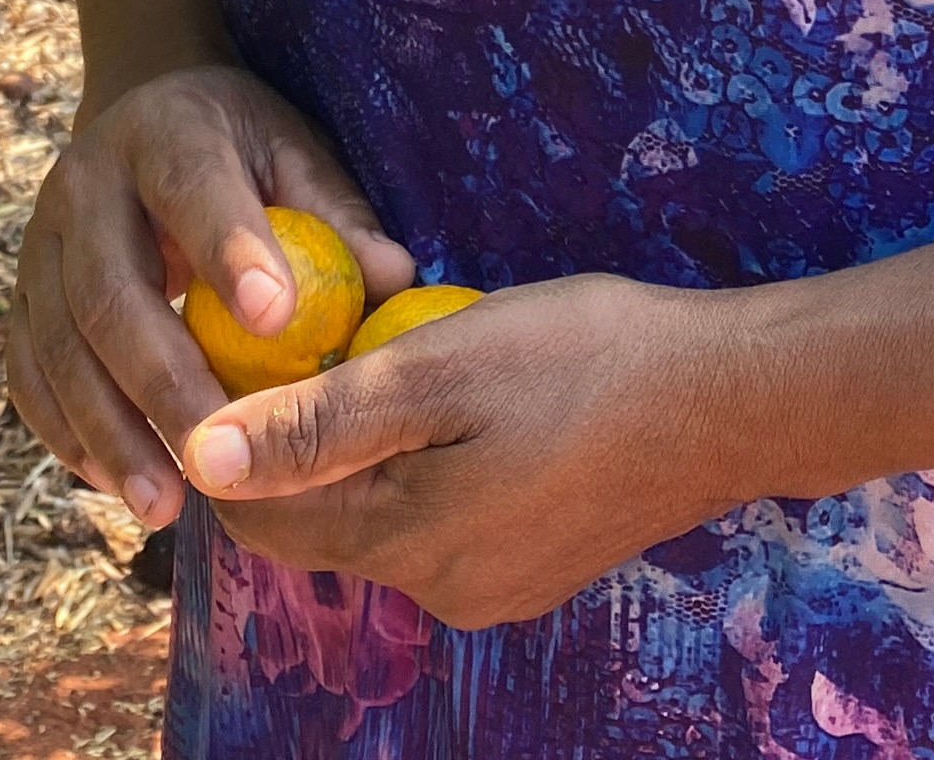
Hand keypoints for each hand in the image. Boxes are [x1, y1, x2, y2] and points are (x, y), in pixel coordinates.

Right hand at [7, 62, 410, 528]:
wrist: (141, 114)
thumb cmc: (240, 150)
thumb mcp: (293, 151)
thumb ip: (338, 212)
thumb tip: (395, 278)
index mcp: (164, 132)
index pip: (192, 186)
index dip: (229, 251)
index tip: (277, 322)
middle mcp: (85, 182)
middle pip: (110, 290)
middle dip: (161, 383)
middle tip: (215, 458)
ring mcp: (40, 241)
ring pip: (59, 345)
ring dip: (108, 432)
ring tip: (164, 504)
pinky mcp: (20, 294)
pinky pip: (28, 372)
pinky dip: (65, 434)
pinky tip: (113, 485)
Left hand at [181, 273, 758, 628]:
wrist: (733, 398)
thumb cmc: (587, 361)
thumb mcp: (438, 369)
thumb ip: (317, 424)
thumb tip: (200, 462)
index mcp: (405, 545)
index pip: (261, 519)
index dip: (237, 442)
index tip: (252, 359)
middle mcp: (441, 592)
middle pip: (325, 521)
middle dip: (309, 442)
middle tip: (335, 341)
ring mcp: (495, 588)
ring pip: (388, 518)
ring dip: (376, 450)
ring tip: (407, 360)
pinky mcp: (537, 568)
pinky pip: (448, 522)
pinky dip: (434, 466)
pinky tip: (472, 404)